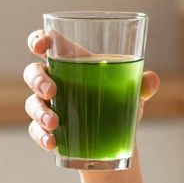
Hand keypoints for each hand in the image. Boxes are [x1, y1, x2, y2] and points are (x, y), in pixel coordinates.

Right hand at [22, 29, 159, 152]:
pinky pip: (36, 130)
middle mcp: (55, 80)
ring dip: (39, 112)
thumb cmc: (120, 100)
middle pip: (33, 72)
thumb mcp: (133, 91)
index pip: (48, 43)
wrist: (118, 136)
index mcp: (71, 61)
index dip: (38, 40)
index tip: (40, 45)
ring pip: (32, 103)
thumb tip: (152, 80)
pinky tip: (51, 142)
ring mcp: (49, 106)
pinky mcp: (48, 129)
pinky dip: (41, 136)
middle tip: (51, 91)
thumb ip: (142, 84)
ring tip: (53, 124)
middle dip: (37, 79)